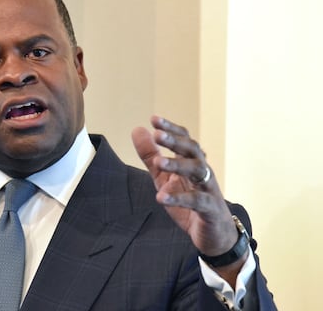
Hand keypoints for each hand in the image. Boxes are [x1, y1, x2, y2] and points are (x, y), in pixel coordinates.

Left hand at [131, 116, 244, 277]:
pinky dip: (179, 198)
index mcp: (191, 162)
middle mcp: (203, 172)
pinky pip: (197, 201)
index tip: (154, 119)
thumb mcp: (165, 177)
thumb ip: (151, 156)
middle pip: (193, 150)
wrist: (215, 235)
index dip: (171, 129)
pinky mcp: (210, 209)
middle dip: (175, 141)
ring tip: (159, 162)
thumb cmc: (190, 202)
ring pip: (198, 171)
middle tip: (157, 134)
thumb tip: (137, 129)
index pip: (185, 139)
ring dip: (178, 165)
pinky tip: (161, 197)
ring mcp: (209, 189)